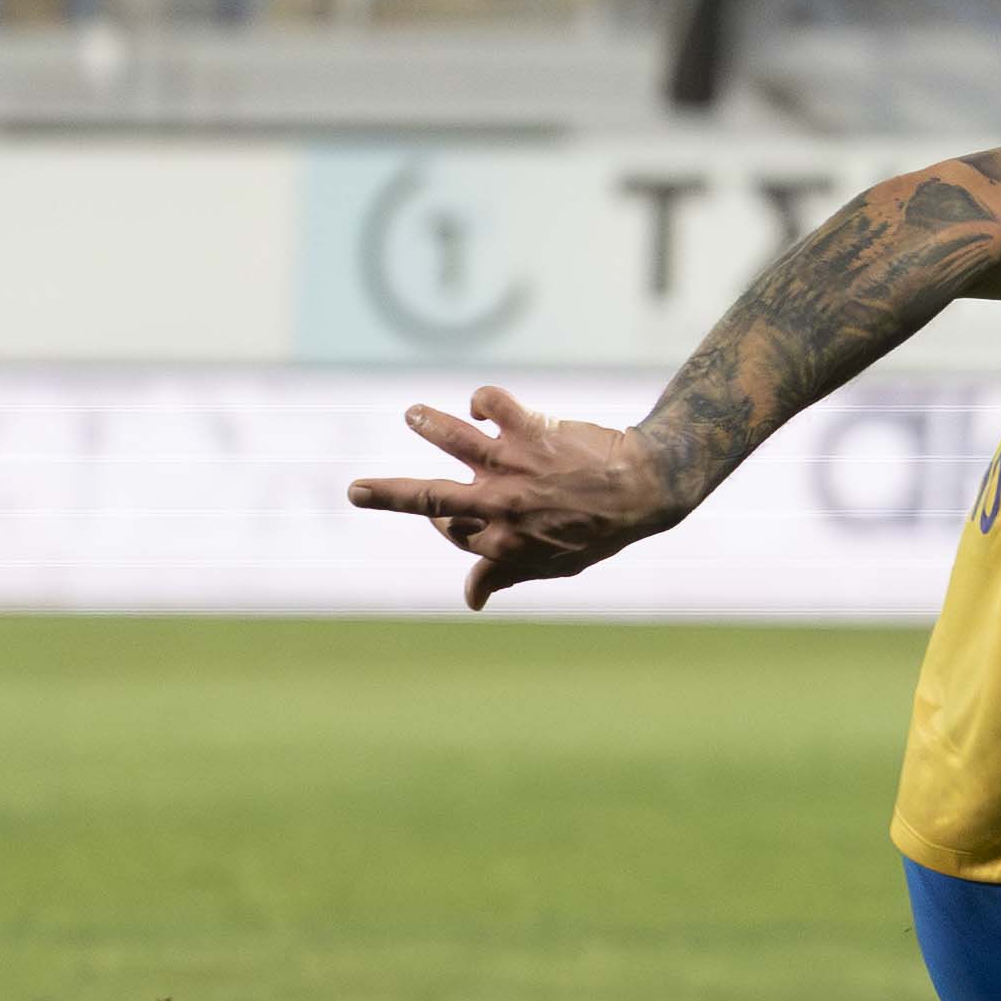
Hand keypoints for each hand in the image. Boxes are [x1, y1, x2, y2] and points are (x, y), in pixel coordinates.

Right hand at [348, 385, 680, 610]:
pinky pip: (493, 404)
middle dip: (386, 495)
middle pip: (429, 499)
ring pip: (453, 440)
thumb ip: (506, 574)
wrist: (647, 489)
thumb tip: (471, 601)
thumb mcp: (554, 563)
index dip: (445, 525)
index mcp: (504, 539)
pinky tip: (480, 406)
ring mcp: (513, 465)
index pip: (452, 532)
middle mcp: (501, 504)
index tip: (448, 516)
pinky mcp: (530, 430)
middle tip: (354, 491)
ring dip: (428, 425)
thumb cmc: (599, 529)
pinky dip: (481, 400)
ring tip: (414, 416)